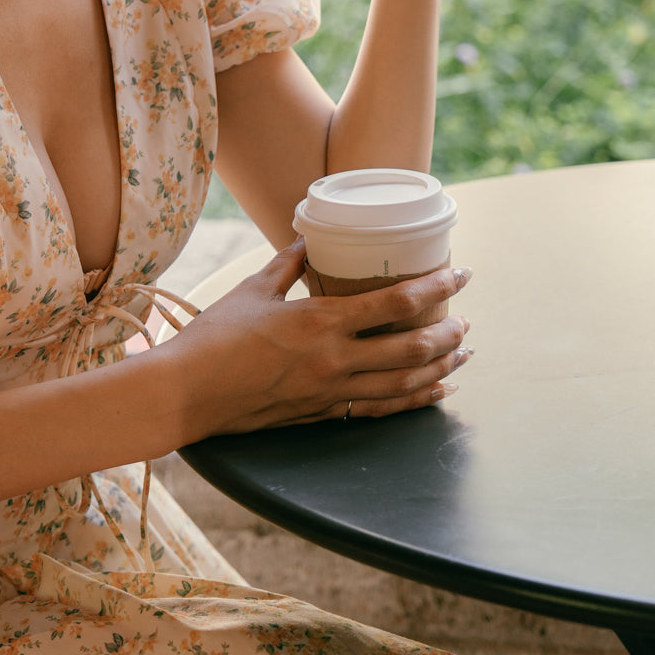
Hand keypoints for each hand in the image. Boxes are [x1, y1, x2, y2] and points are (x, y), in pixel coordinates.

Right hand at [167, 238, 471, 433]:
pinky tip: (434, 391)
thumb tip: (304, 240)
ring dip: (440, 367)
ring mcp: (330, 391)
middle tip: (467, 318)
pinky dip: (414, 400)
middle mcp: (334, 359)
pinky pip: (379, 409)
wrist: (188, 393)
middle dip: (448, 332)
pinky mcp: (321, 413)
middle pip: (411, 347)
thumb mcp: (252, 290)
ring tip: (462, 354)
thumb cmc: (214, 337)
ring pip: (403, 384)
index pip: (394, 303)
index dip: (435, 288)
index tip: (460, 275)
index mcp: (320, 321)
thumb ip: (285, 265)